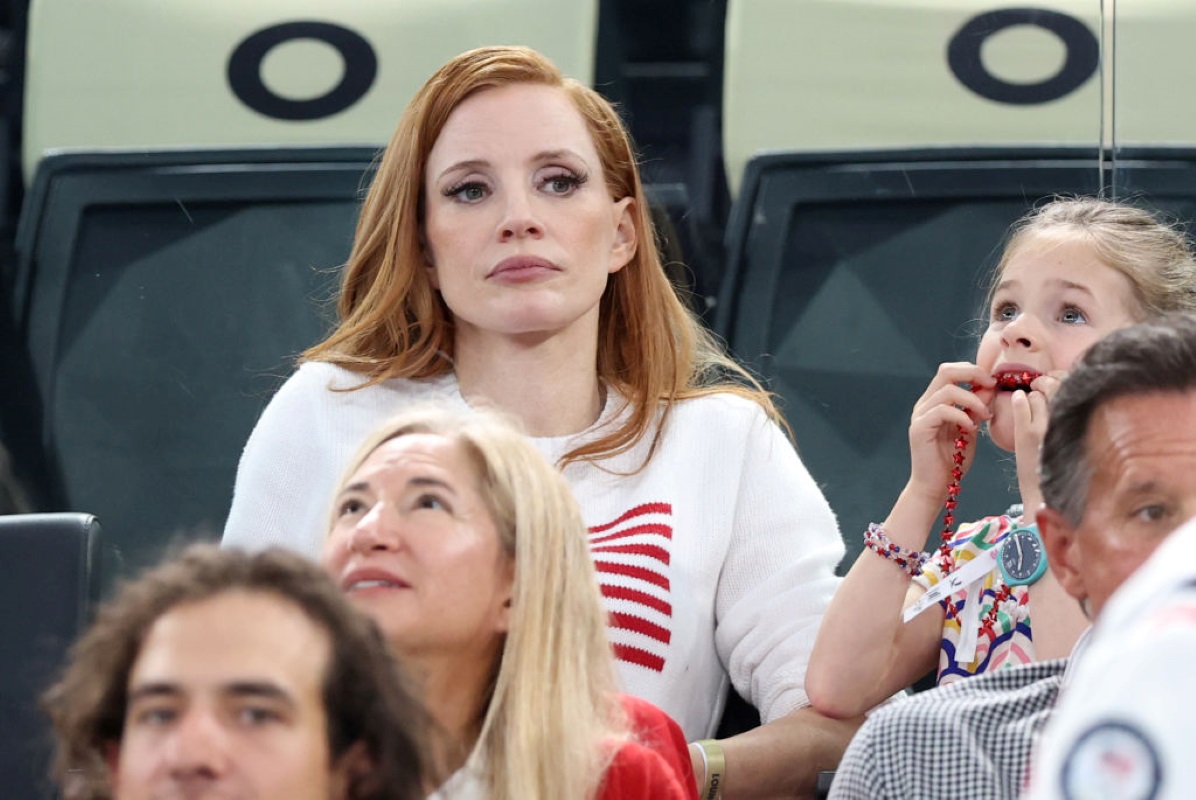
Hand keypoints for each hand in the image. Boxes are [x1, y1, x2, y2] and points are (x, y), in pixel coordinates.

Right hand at [907, 362, 993, 503]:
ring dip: (973, 400)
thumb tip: (989, 387)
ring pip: (947, 390)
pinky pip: (942, 410)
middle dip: (973, 374)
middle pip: (946, 371)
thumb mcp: (970, 428)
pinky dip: (962, 415)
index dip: (974, 371)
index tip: (993, 383)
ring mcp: (920, 415)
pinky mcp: (919, 428)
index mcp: (935, 401)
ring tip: (985, 415)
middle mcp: (925, 404)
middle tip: (991, 386)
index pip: (951, 371)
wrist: (934, 486)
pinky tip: (971, 428)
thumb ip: (976, 408)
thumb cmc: (952, 460)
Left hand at [1011, 370, 1063, 515]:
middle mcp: (1065, 422)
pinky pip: (1022, 405)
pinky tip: (1018, 398)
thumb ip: (1073, 420)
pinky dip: (1019, 399)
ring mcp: (1044, 427)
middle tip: (1041, 382)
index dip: (1064, 379)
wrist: (1046, 494)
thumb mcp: (1075, 441)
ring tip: (1032, 391)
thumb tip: (1066, 396)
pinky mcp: (1026, 434)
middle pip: (1057, 386)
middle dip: (1048, 380)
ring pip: (1038, 395)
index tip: (1057, 380)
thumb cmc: (1062, 470)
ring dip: (1034, 391)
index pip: (1074, 388)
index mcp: (1081, 424)